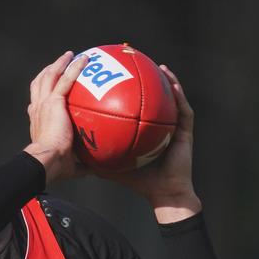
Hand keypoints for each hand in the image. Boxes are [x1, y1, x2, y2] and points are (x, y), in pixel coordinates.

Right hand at [24, 52, 88, 183]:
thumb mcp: (71, 163)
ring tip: (70, 56)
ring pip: (49, 76)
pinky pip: (65, 79)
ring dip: (59, 64)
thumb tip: (99, 169)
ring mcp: (44, 103)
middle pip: (39, 83)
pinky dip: (73, 67)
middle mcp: (38, 109)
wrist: (47, 160)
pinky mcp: (53, 102)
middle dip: (49, 71)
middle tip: (60, 64)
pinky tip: (83, 59)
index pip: (37, 103)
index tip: (51, 91)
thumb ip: (83, 163)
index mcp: (38, 121)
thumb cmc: (56, 165)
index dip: (42, 95)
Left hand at [95, 65, 201, 222]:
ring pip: (169, 98)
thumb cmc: (139, 181)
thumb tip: (73, 148)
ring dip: (165, 81)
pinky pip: (182, 108)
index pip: (132, 107)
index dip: (124, 92)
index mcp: (141, 130)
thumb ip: (95, 156)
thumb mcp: (111, 166)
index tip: (112, 78)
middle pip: (150, 99)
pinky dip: (178, 95)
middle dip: (144, 81)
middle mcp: (156, 125)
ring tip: (155, 66)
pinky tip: (172, 82)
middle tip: (132, 64)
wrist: (164, 194)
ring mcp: (172, 127)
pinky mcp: (185, 131)